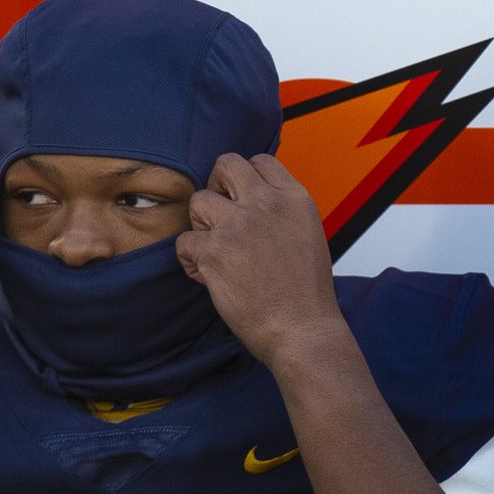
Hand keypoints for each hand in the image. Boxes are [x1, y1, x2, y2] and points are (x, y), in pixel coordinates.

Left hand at [175, 154, 346, 367]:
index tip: (242, 200)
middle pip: (226, 164)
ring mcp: (238, 226)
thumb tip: (253, 204)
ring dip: (201, 224)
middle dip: (217, 186)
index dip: (245, 179)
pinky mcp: (214, 251)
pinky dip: (192, 260)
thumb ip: (282, 213)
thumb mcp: (309, 237)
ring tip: (215, 250)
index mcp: (295, 200)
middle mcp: (267, 205)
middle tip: (220, 214)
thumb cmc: (307, 296)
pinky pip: (185, 241)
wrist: (302, 331)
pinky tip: (208, 275)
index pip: (259, 161)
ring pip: (198, 200)